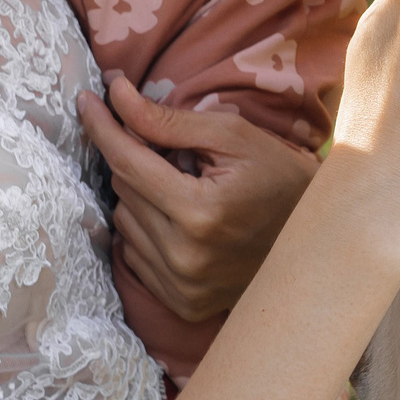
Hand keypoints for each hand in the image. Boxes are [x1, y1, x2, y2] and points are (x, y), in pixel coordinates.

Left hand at [76, 76, 319, 321]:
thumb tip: (115, 95)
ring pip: (125, 221)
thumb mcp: (231, 134)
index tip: (85, 100)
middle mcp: (185, 257)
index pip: (128, 162)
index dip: (103, 126)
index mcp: (200, 212)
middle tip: (171, 148)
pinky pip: (135, 254)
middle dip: (136, 158)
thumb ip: (168, 120)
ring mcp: (182, 287)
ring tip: (183, 187)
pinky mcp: (181, 304)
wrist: (314, 239)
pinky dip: (148, 229)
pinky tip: (180, 218)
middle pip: (124, 189)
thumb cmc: (277, 175)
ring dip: (141, 195)